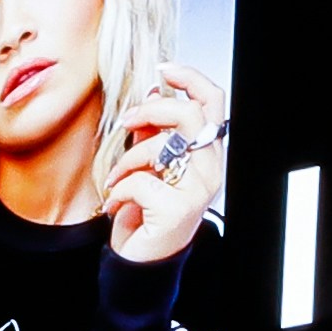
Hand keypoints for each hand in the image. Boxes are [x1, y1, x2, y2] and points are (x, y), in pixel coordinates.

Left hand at [102, 66, 222, 266]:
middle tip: (128, 121)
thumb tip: (153, 90)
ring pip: (160, 146)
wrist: (142, 261)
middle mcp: (211, 170)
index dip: (190, 78)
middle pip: (189, 114)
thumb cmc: (147, 212)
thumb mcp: (148, 163)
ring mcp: (198, 191)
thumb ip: (153, 130)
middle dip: (151, 110)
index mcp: (207, 154)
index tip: (164, 69)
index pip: (213, 102)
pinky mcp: (177, 210)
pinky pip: (139, 180)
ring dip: (127, 160)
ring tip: (118, 178)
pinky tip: (118, 203)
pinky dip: (119, 190)